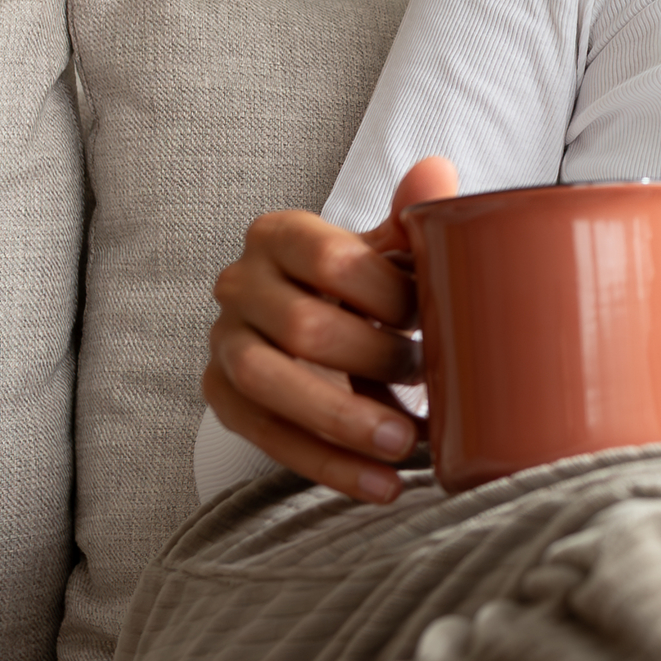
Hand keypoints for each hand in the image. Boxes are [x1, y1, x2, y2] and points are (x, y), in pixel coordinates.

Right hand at [204, 154, 461, 501]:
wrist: (322, 326)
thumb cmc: (363, 286)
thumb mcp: (387, 252)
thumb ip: (411, 218)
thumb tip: (437, 174)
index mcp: (279, 234)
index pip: (329, 259)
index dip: (384, 294)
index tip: (427, 318)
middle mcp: (238, 284)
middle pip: (302, 328)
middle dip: (371, 359)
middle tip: (423, 375)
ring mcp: (224, 343)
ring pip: (270, 386)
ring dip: (343, 420)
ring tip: (406, 443)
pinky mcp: (223, 398)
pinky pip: (266, 438)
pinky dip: (329, 467)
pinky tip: (382, 486)